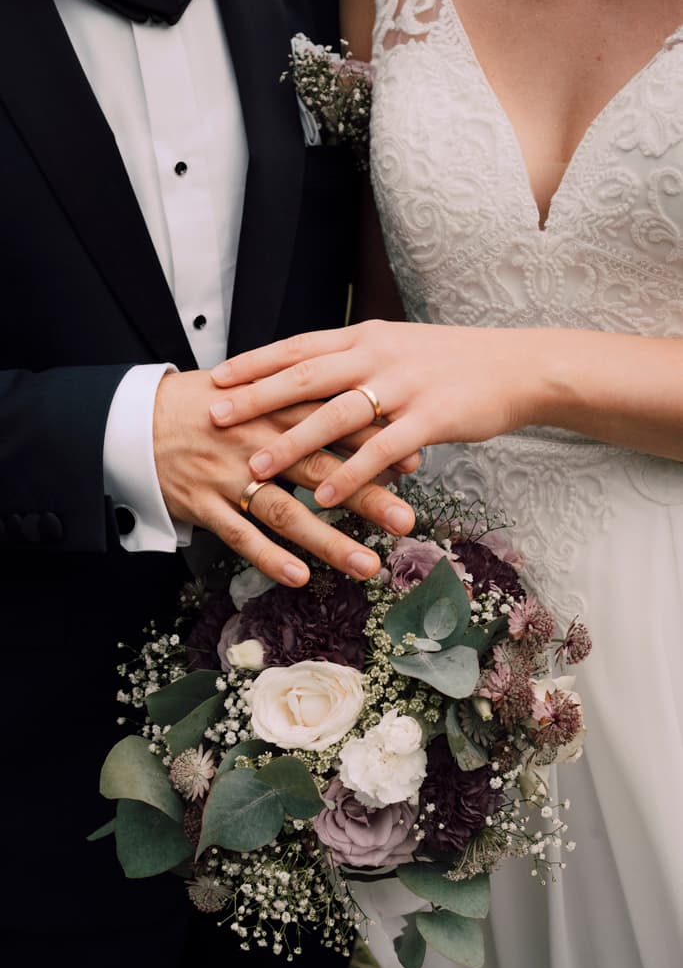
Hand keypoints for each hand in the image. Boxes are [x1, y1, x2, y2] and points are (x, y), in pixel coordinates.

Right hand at [153, 369, 414, 583]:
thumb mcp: (255, 390)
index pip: (333, 422)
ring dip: (328, 540)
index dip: (375, 442)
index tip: (416, 461)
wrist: (136, 418)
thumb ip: (303, 401)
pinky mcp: (203, 503)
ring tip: (367, 565)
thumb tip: (361, 411)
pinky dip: (268, 557)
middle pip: (320, 469)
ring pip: (285, 510)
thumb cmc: (207, 406)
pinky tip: (299, 577)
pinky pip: (239, 534)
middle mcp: (257, 441)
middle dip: (365, 497)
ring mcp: (229, 474)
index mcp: (273, 409)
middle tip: (406, 522)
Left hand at [208, 320, 546, 504]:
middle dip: (256, 398)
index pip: (299, 346)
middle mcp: (378, 356)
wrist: (516, 366)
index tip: (216, 376)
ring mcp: (404, 386)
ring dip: (291, 443)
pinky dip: (349, 474)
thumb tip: (313, 375)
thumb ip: (357, 360)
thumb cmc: (452, 362)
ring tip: (256, 469)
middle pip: (305, 376)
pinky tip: (323, 496)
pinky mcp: (430, 418)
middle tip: (215, 416)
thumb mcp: (398, 348)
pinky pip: (381, 450)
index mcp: (366, 337)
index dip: (256, 362)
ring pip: (336, 415)